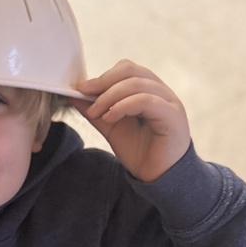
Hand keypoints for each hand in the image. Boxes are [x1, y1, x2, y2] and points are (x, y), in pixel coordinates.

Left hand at [75, 60, 190, 181]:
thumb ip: (95, 110)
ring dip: (109, 96)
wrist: (157, 177)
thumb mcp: (110, 127)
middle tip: (84, 95)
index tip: (81, 89)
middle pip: (131, 70)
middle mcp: (161, 92)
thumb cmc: (139, 152)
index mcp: (149, 90)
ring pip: (137, 84)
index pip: (126, 69)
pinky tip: (110, 117)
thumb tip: (72, 94)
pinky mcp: (173, 116)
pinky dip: (123, 106)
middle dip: (103, 82)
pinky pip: (146, 100)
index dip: (102, 76)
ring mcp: (169, 102)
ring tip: (96, 113)